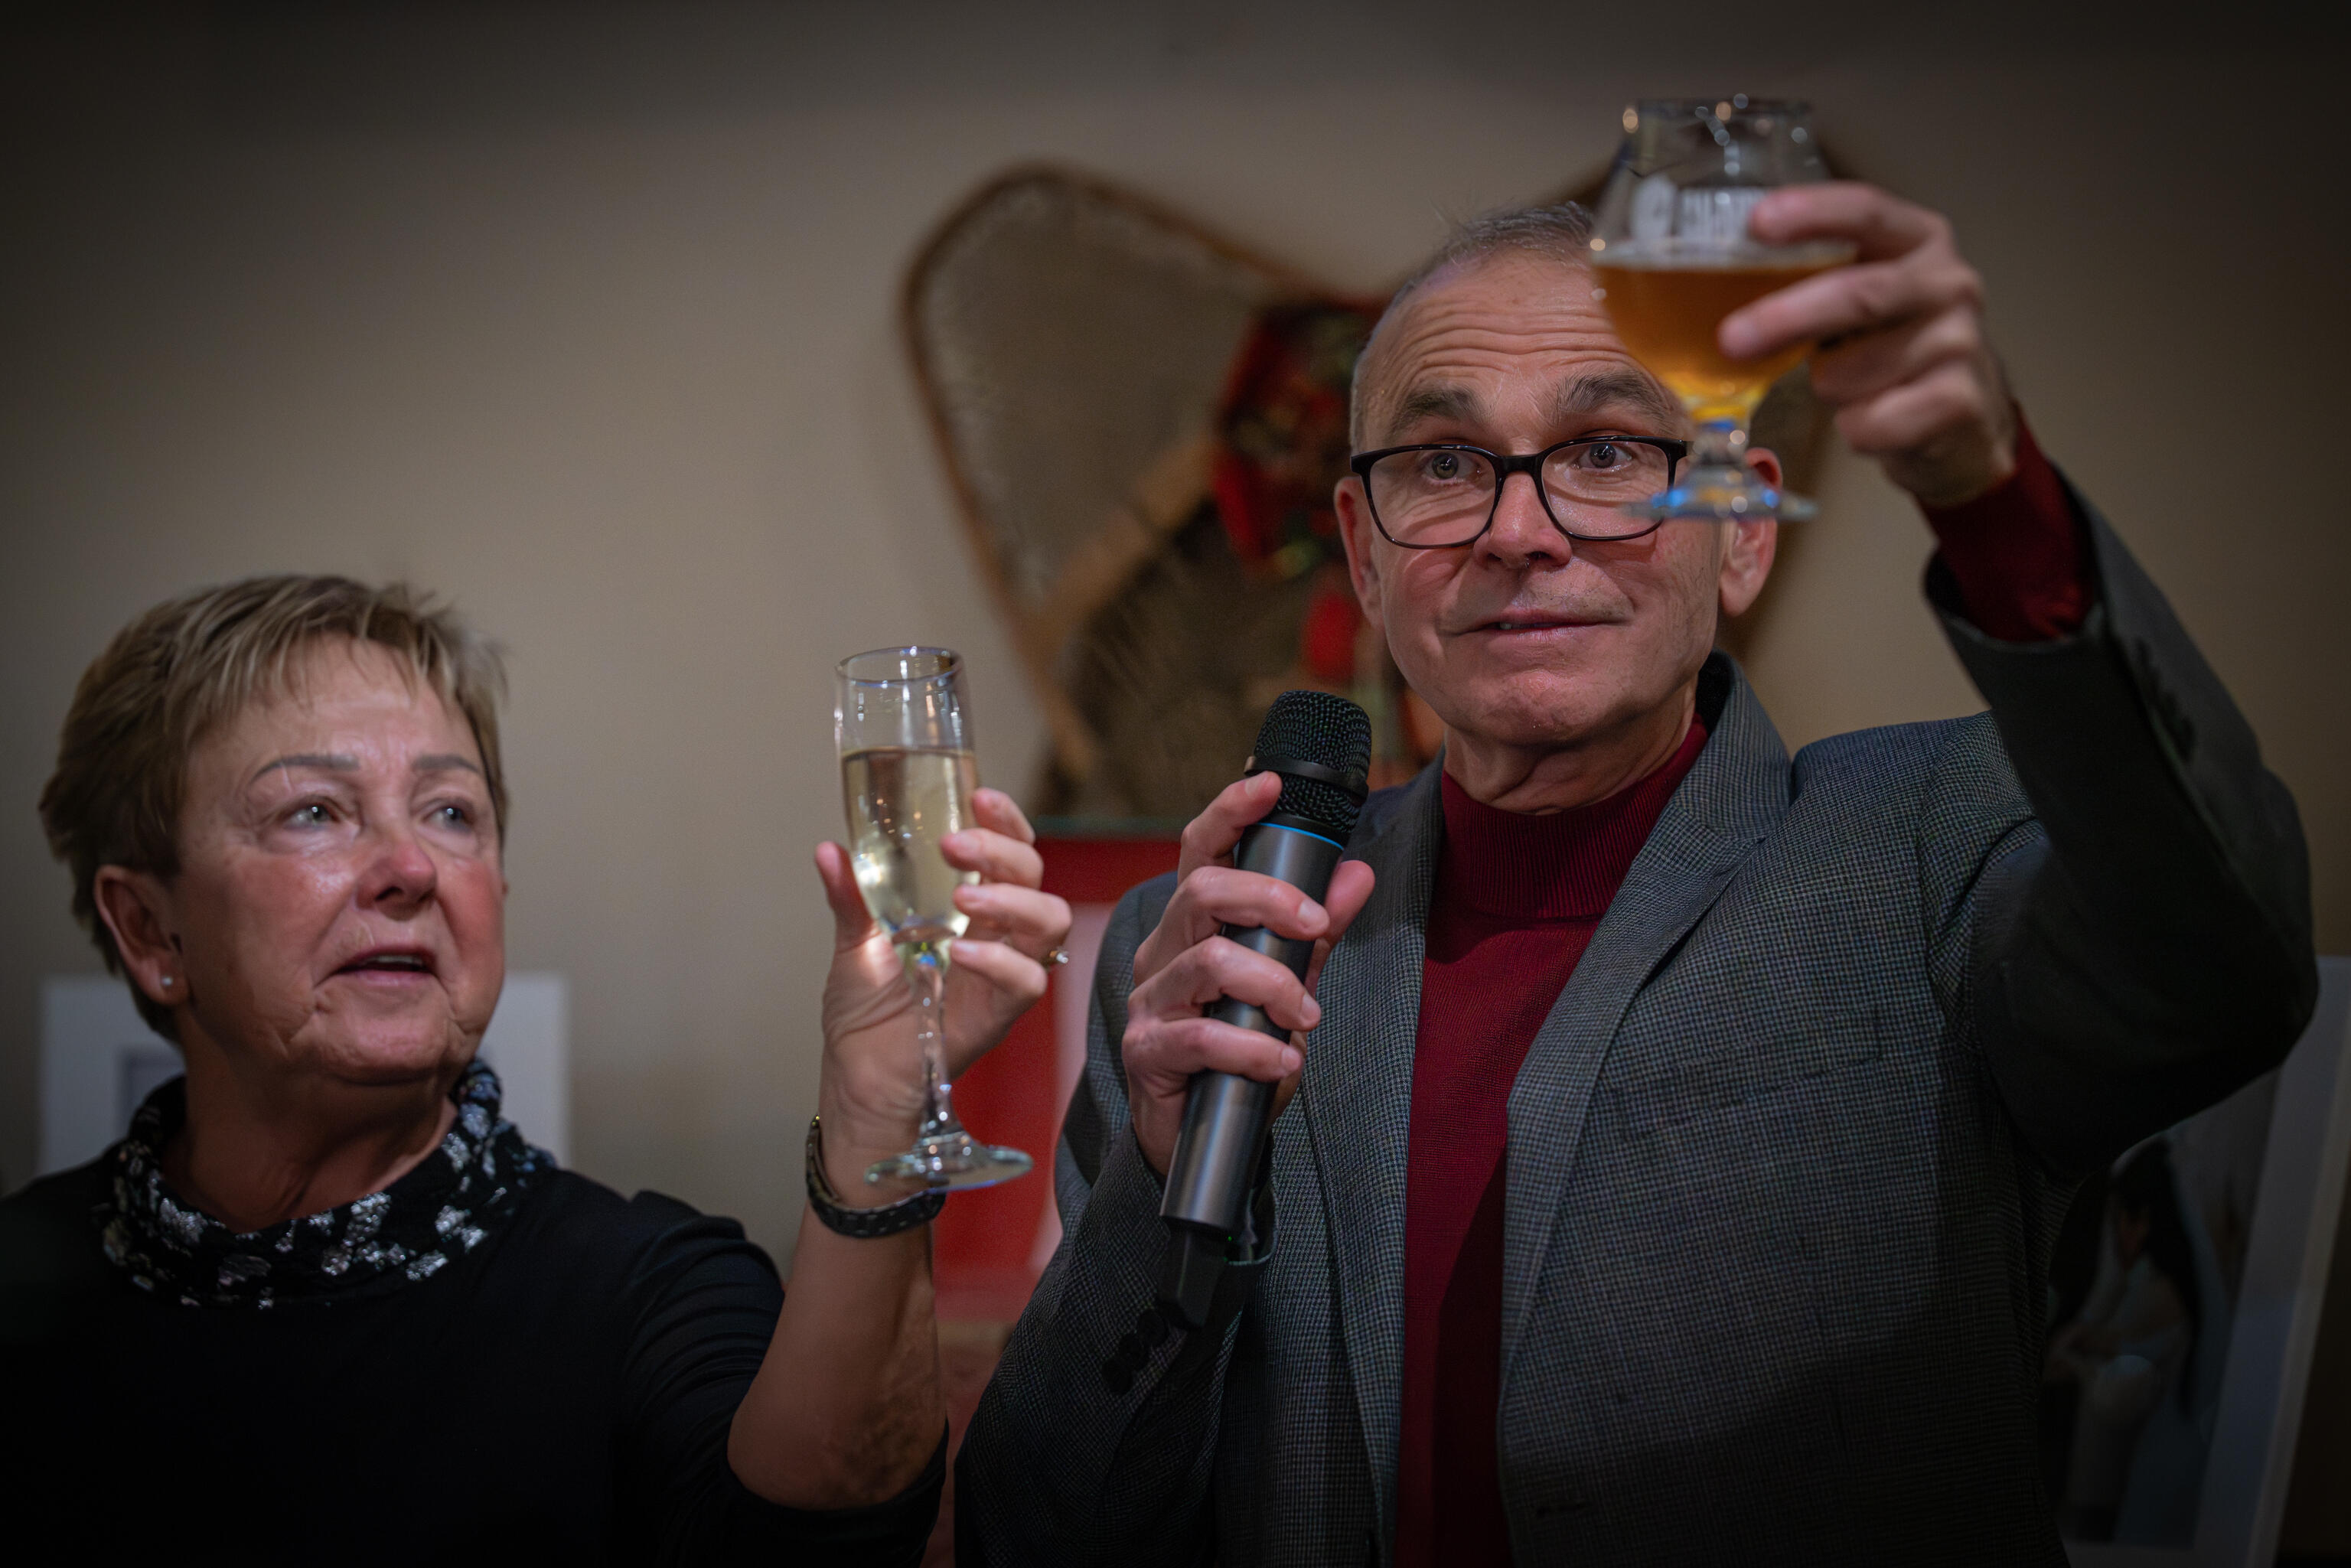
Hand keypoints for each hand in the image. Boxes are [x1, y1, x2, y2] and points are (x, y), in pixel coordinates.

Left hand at [812, 788, 1070, 1189]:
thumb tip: (828, 850)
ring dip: (1012, 900)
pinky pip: (1027, 982)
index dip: (1006, 821)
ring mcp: (1002, 974)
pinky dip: (1000, 961)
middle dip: (1003, 850)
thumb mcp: (853, 943)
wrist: (857, 1078)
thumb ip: (850, 898)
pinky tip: (961, 952)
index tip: (979, 797)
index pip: (1010, 853)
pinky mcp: (999, 1015)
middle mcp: (996, 936)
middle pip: (1034, 877)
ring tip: (963, 896)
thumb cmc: (864, 1015)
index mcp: (969, 910)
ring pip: (1048, 922)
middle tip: (955, 844)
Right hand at [1122, 772, 1376, 1176]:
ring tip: (1308, 1016)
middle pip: (1200, 892)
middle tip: (1314, 927)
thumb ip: (1315, 934)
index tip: (1267, 783)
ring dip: (1274, 986)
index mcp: (1192, 926)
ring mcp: (1149, 1000)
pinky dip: (1255, 1050)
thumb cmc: (1238, 1052)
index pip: (1199, 851)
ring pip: (1209, 963)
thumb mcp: (1288, 987)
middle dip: (1267, 899)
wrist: (1198, 1140)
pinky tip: (1285, 1064)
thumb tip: (1357, 873)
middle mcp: (1162, 951)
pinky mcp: (1146, 1051)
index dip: (1229, 811)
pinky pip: (1201, 1036)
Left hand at [1719, 182, 2016, 507]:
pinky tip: (1875, 417)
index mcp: (1918, 240)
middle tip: (1731, 339)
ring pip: (1850, 373)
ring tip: (1849, 384)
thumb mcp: (1860, 296)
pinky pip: (1869, 423)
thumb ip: (1812, 278)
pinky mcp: (1958, 401)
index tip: (1758, 221)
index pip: (1867, 211)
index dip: (1813, 213)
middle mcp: (1947, 282)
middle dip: (1788, 316)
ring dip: (1827, 387)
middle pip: (1859, 293)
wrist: (1965, 413)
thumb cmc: (1890, 344)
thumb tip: (1714, 286)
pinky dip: (1853, 428)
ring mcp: (1960, 341)